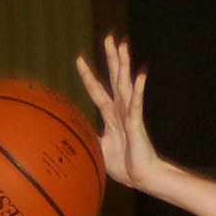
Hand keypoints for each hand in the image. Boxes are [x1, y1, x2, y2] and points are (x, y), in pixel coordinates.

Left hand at [76, 35, 160, 189]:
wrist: (141, 178)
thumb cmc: (124, 165)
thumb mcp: (99, 149)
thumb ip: (89, 137)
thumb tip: (75, 133)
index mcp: (111, 116)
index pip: (97, 91)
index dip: (88, 75)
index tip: (79, 59)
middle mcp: (121, 111)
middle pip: (115, 79)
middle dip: (112, 58)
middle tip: (110, 37)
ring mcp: (130, 115)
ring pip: (126, 85)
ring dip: (124, 65)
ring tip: (123, 44)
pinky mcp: (137, 125)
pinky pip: (137, 104)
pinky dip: (138, 89)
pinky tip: (141, 74)